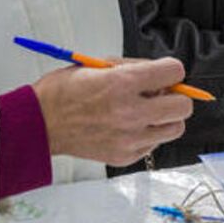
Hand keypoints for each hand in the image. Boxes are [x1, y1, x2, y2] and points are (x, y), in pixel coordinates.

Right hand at [32, 57, 192, 166]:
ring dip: (165, 118)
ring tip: (146, 112)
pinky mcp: (124, 157)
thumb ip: (134, 68)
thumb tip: (161, 74)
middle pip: (183, 107)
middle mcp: (130, 112)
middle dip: (176, 97)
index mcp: (123, 83)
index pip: (175, 72)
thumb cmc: (65, 91)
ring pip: (175, 129)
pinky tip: (129, 127)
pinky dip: (147, 135)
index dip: (172, 70)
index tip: (165, 73)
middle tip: (160, 94)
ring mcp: (129, 138)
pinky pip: (153, 145)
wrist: (40, 124)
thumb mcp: (99, 65)